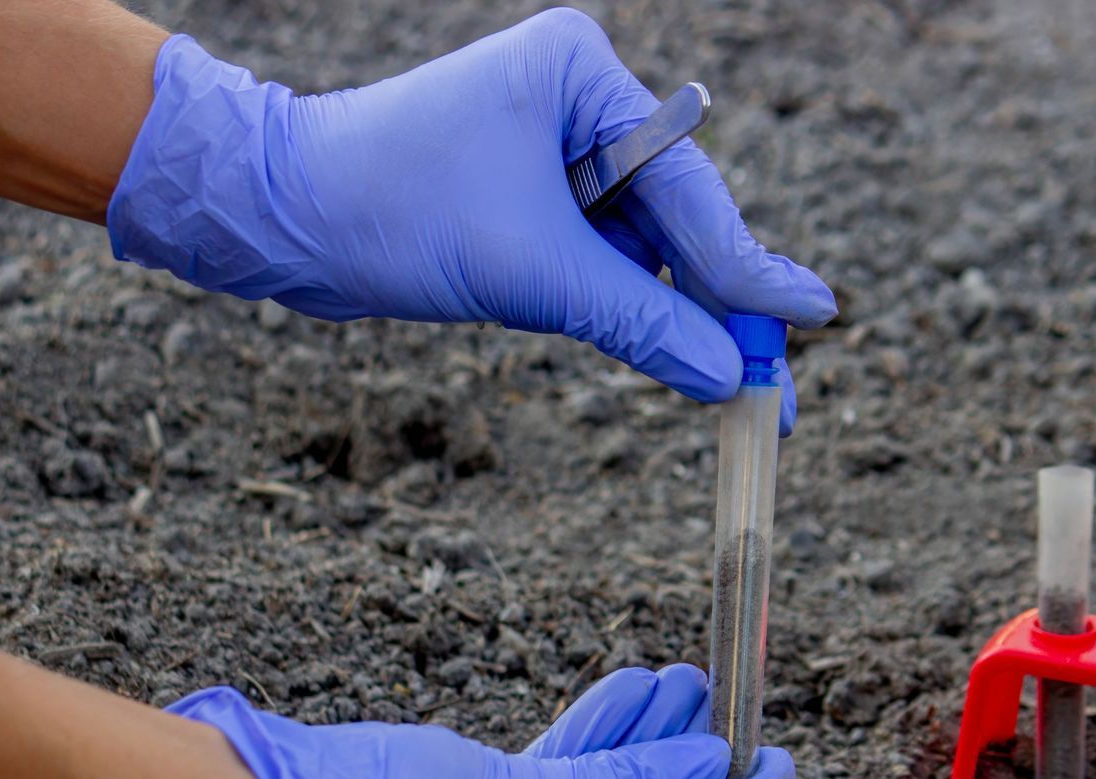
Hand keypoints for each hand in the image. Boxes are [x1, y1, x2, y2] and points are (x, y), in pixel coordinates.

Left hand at [108, 9, 835, 430]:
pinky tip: (671, 355)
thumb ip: (641, 320)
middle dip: (721, 303)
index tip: (816, 316)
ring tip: (734, 388)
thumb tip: (728, 378)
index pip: (687, 188)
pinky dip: (631, 308)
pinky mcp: (533, 193)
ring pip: (646, 247)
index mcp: (584, 74)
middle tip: (775, 386)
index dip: (750, 267)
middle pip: (679, 216)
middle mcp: (581, 98)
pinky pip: (606, 258)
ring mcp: (558, 146)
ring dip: (677, 314)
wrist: (279, 215)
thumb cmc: (392, 211)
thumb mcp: (531, 272)